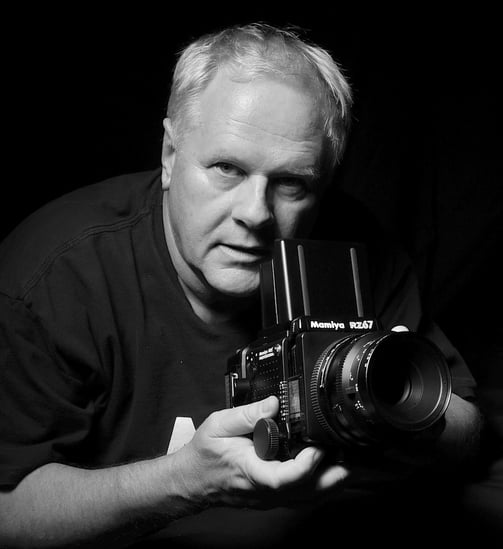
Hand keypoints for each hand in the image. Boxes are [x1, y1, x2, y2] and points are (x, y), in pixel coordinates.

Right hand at [172, 396, 348, 508]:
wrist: (192, 480)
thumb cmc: (204, 455)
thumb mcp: (219, 425)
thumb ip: (247, 414)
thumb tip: (273, 403)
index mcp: (250, 471)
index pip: (282, 479)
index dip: (304, 467)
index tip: (316, 448)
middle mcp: (264, 490)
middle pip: (305, 493)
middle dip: (334, 478)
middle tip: (354, 458)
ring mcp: (270, 497)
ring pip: (308, 498)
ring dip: (333, 483)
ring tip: (352, 462)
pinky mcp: (273, 497)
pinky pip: (303, 497)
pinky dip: (322, 486)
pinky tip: (334, 471)